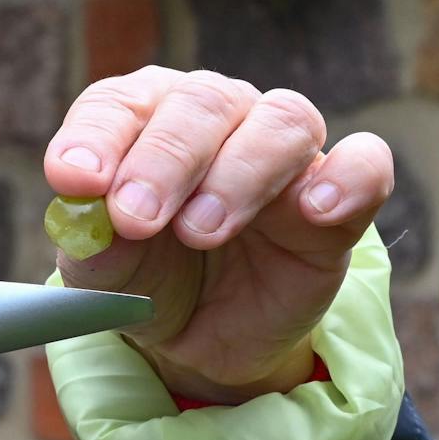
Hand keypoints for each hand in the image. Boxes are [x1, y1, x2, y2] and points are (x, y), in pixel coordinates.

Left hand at [45, 66, 394, 403]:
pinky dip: (348, 177)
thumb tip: (83, 211)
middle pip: (200, 105)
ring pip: (280, 122)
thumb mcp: (104, 274)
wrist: (201, 336)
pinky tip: (316, 210)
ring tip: (202, 231)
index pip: (118, 103)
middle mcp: (214, 116)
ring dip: (239, 174)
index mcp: (142, 118)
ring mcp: (279, 152)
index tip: (74, 179)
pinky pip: (364, 164)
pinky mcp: (336, 200)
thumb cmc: (144, 279)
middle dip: (164, 161)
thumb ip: (92, 243)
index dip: (95, 136)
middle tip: (136, 217)